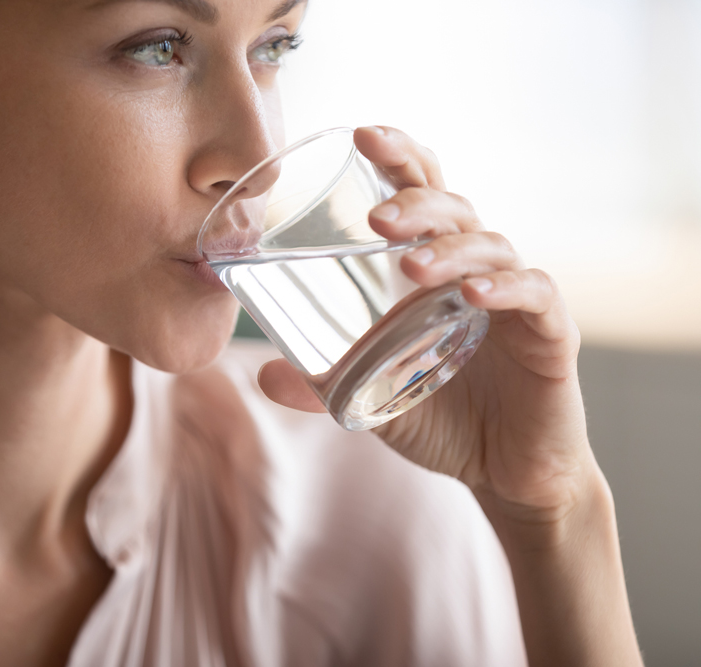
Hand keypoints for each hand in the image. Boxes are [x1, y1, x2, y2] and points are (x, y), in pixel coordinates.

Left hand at [258, 125, 595, 521]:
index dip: (400, 158)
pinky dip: (507, 288)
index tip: (362, 134)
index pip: (423, 194)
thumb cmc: (441, 417)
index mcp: (436, 268)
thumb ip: (322, 384)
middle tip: (376, 219)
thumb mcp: (369, 397)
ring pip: (492, 246)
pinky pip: (536, 295)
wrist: (504, 473)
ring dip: (450, 249)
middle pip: (455, 208)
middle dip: (416, 202)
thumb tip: (261, 375)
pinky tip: (473, 296)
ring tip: (411, 266)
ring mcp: (516, 299)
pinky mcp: (551, 335)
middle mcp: (478, 269)